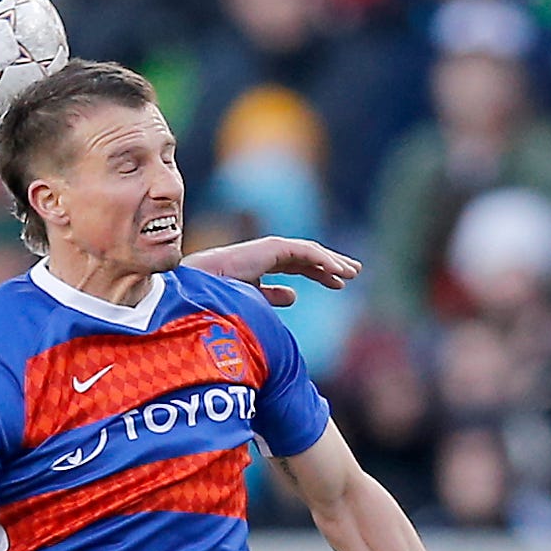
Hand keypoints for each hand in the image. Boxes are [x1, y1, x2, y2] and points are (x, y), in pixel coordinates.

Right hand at [191, 236, 360, 306]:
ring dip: (332, 262)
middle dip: (330, 265)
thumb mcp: (250, 302)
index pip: (296, 266)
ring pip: (309, 253)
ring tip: (352, 272)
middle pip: (307, 257)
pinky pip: (303, 252)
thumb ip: (271, 298)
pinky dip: (321, 261)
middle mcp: (267, 254)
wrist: (198, 290)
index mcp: (261, 265)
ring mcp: (269, 249)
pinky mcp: (272, 248)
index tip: (338, 283)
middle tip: (353, 273)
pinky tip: (336, 271)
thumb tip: (295, 296)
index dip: (318, 274)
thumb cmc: (215, 300)